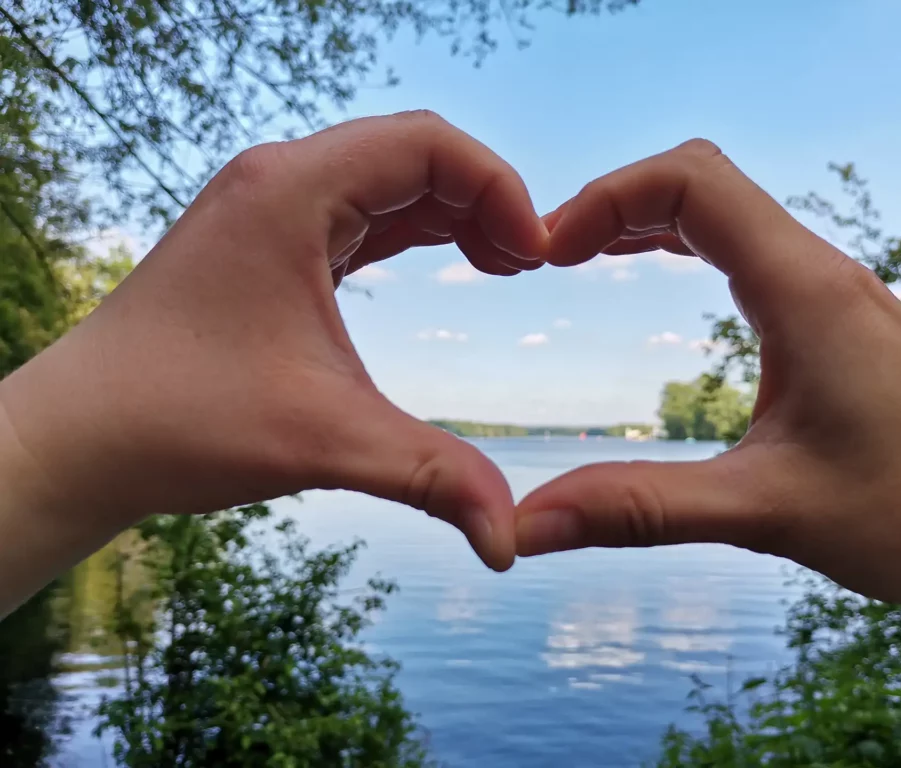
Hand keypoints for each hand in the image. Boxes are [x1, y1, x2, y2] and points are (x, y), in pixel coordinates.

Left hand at [0, 111, 547, 614]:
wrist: (81, 436)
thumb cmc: (180, 420)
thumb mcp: (325, 441)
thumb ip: (431, 478)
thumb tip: (509, 540)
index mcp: (292, 193)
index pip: (427, 144)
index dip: (498, 188)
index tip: (535, 256)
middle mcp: (278, 182)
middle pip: (412, 152)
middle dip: (483, 199)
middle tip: (527, 265)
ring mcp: (267, 208)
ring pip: (386, 179)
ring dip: (452, 212)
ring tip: (504, 265)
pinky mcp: (264, 241)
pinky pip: (358, 212)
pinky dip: (412, 230)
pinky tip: (450, 262)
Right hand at [515, 139, 900, 625]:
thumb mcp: (768, 512)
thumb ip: (642, 508)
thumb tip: (530, 524)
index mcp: (803, 291)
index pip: (690, 181)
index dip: (606, 196)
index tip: (550, 254)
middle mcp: (820, 274)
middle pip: (702, 180)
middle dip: (617, 201)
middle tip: (552, 256)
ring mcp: (833, 295)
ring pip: (729, 213)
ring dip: (651, 220)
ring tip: (584, 257)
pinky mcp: (839, 324)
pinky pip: (751, 251)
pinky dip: (689, 249)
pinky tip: (662, 286)